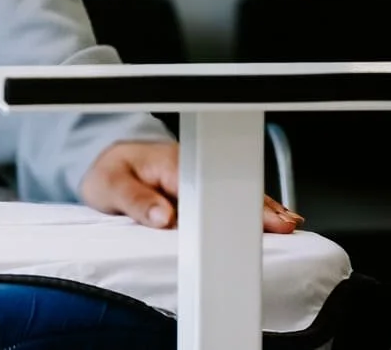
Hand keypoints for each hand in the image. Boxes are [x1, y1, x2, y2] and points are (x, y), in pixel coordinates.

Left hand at [79, 140, 301, 232]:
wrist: (104, 163)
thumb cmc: (108, 172)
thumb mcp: (109, 186)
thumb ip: (134, 200)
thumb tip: (161, 217)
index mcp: (171, 164)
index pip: (210, 185)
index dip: (235, 203)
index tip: (257, 221)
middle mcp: (192, 168)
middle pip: (233, 189)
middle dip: (260, 207)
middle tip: (284, 228)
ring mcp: (200, 178)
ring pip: (238, 193)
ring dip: (262, 209)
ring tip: (286, 227)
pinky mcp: (201, 189)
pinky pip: (231, 199)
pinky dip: (252, 210)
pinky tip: (272, 223)